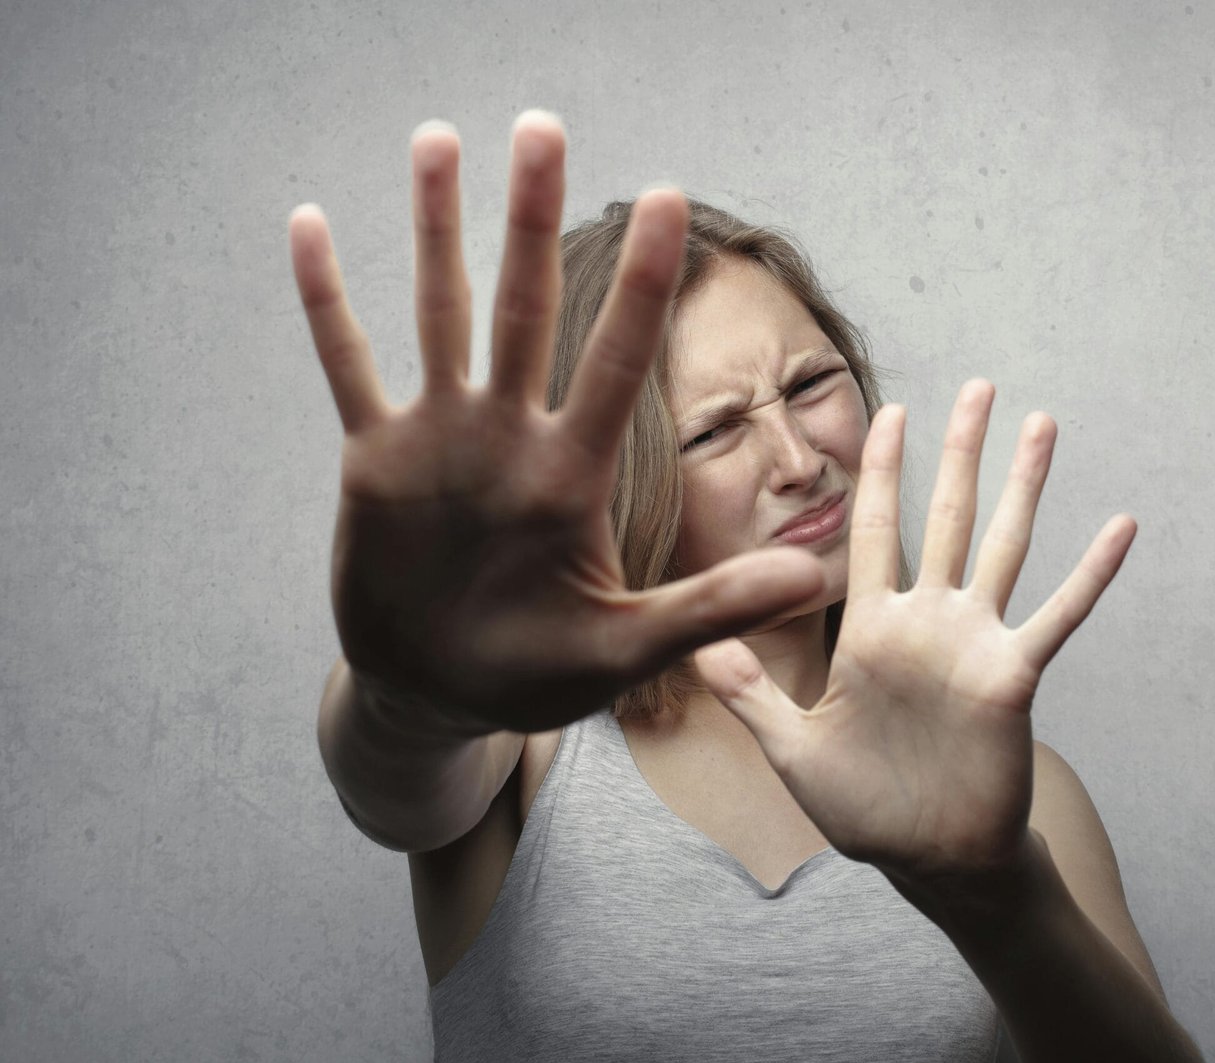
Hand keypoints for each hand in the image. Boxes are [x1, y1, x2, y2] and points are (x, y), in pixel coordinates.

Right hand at [288, 113, 826, 732]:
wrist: (441, 693)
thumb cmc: (538, 674)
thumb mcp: (626, 648)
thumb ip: (711, 608)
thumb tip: (812, 579)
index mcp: (571, 473)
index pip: (618, 360)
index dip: (643, 284)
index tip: (669, 199)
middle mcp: (510, 436)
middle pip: (527, 308)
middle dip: (534, 219)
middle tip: (544, 128)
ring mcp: (441, 439)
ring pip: (441, 313)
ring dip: (438, 230)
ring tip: (439, 139)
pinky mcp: (375, 459)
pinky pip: (349, 366)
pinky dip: (328, 302)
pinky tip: (313, 227)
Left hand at [693, 380, 1135, 887]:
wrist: (928, 859)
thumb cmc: (864, 809)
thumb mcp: (792, 751)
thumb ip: (751, 696)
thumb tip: (696, 649)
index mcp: (873, 629)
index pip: (876, 530)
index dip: (883, 471)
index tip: (890, 410)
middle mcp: (927, 621)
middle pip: (946, 516)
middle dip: (961, 451)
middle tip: (979, 386)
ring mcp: (974, 643)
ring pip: (1003, 546)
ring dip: (1026, 486)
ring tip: (1044, 423)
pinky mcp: (1013, 676)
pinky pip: (1058, 616)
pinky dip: (1090, 574)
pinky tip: (1121, 527)